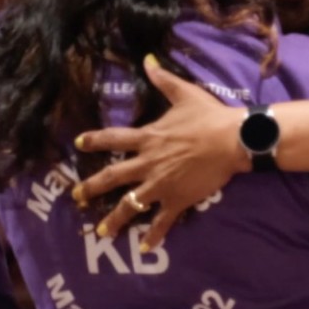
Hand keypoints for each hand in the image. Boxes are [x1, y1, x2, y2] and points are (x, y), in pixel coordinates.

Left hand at [73, 55, 244, 247]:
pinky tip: (146, 248)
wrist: (231, 140)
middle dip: (92, 188)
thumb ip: (163, 79)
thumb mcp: (184, 94)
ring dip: (115, 220)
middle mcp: (148, 163)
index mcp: (148, 138)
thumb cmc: (209, 116)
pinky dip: (154, 236)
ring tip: (101, 232)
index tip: (78, 144)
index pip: (113, 138)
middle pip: (113, 177)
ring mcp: (161, 184)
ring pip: (131, 205)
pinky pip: (162, 221)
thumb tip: (148, 60)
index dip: (94, 141)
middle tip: (76, 197)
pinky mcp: (177, 199)